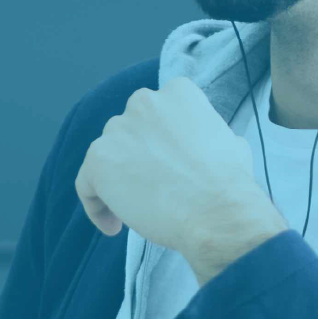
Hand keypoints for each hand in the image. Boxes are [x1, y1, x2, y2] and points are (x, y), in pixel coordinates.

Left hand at [73, 77, 287, 279]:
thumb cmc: (228, 184)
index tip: (167, 168)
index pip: (156, 115)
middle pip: (129, 132)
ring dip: (117, 181)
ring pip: (107, 156)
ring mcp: (118, 129)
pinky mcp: (99, 158)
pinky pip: (87, 184)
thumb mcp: (230, 144)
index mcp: (177, 93)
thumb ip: (210, 136)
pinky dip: (96, 205)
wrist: (215, 211)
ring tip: (136, 211)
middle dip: (136, 159)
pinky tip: (114, 226)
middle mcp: (144, 102)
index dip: (159, 143)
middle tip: (151, 188)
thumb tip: (218, 145)